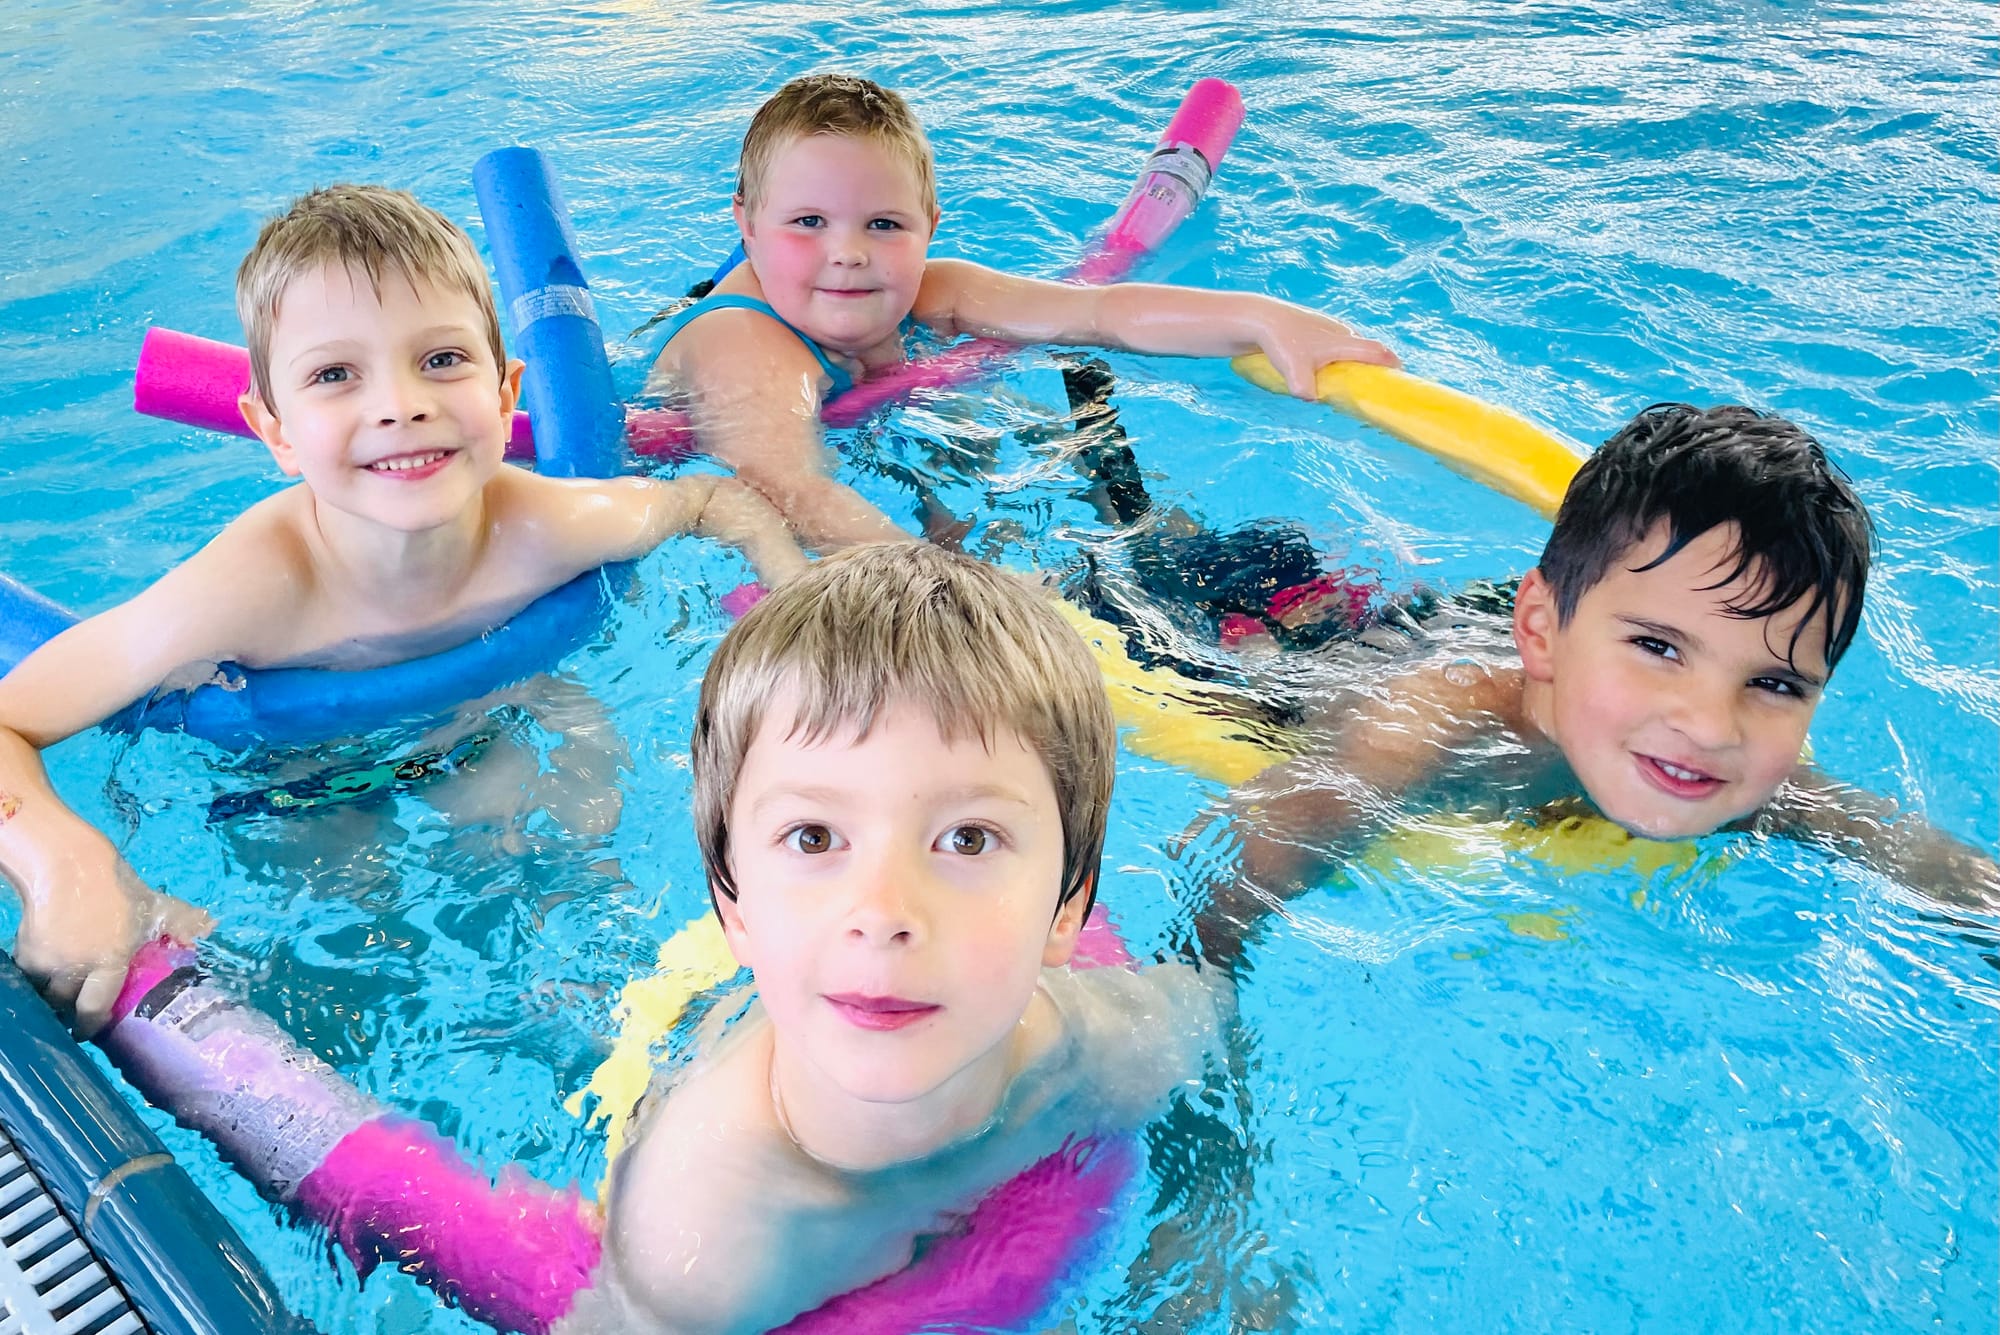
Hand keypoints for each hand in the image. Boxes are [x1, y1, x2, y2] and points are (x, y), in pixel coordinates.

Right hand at [14, 848, 211, 1037]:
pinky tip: (51, 963)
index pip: (95, 1009)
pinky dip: (39, 973)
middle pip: (66, 1005)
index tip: (91, 1031)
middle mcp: (74, 967)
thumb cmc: (116, 887)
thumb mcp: (154, 905)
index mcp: (109, 960)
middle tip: (80, 1005)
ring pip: (46, 992)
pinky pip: (30, 974)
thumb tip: (212, 926)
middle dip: (72, 1008)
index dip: (92, 1025)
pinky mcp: (24, 952)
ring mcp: (46, 961)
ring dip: (55, 992)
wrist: (66, 863)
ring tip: (67, 985)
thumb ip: (183, 921)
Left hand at [1257, 305, 1401, 398]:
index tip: (1399, 376)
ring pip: (1347, 346)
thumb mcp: (1293, 371)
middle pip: (1365, 349)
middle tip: (1370, 385)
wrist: (1259, 319)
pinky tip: (1320, 367)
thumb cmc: (1280, 343)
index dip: (1391, 364)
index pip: (1376, 352)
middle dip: (1371, 365)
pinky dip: (1334, 356)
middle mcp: (1340, 332)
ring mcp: (1328, 328)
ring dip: (1350, 361)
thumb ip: (1305, 388)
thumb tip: (1312, 398)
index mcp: (1343, 342)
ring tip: (1344, 379)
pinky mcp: (1315, 328)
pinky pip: (1332, 344)